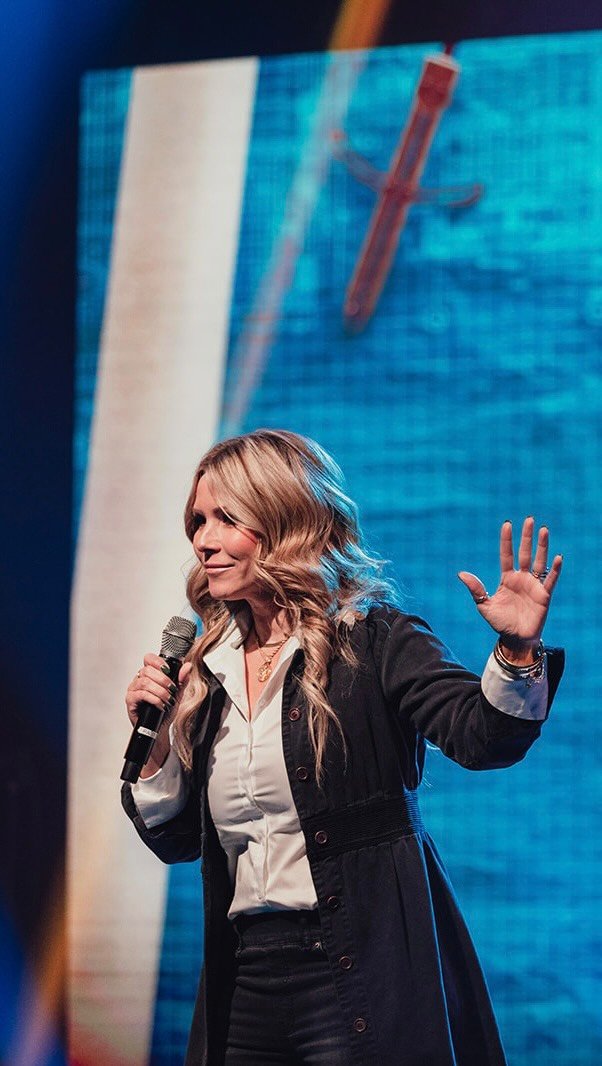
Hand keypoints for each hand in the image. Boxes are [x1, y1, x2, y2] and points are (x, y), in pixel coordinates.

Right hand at [125, 656, 191, 775]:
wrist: (160, 729)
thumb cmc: (166, 711)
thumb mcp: (177, 693)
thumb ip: (182, 680)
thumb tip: (187, 666)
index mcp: (149, 675)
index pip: (149, 659)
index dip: (159, 662)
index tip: (169, 670)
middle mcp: (139, 679)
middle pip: (147, 670)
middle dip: (163, 680)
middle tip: (171, 690)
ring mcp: (133, 689)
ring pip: (145, 682)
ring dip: (160, 691)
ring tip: (167, 699)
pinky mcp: (130, 700)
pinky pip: (141, 694)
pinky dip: (154, 699)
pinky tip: (160, 705)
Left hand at [458, 517, 561, 659]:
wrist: (515, 639)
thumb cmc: (500, 623)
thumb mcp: (484, 605)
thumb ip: (476, 589)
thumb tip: (461, 573)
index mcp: (507, 578)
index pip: (507, 555)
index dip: (507, 540)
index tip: (507, 524)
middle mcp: (521, 578)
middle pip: (525, 553)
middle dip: (526, 536)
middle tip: (529, 519)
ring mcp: (534, 585)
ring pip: (539, 561)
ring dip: (542, 546)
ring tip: (544, 530)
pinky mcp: (544, 595)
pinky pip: (550, 579)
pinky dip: (554, 569)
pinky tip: (556, 557)